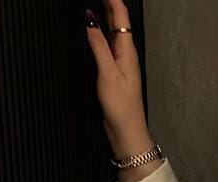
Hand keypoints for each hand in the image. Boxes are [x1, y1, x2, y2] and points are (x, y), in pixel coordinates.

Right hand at [85, 0, 155, 178]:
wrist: (126, 132)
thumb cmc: (121, 107)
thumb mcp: (108, 73)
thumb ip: (99, 46)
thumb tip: (90, 21)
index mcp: (126, 50)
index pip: (121, 16)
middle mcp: (125, 54)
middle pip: (118, 21)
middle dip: (109, 3)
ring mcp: (120, 63)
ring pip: (113, 32)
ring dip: (106, 15)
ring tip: (99, 2)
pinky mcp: (114, 72)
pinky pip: (107, 44)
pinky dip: (101, 32)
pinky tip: (96, 30)